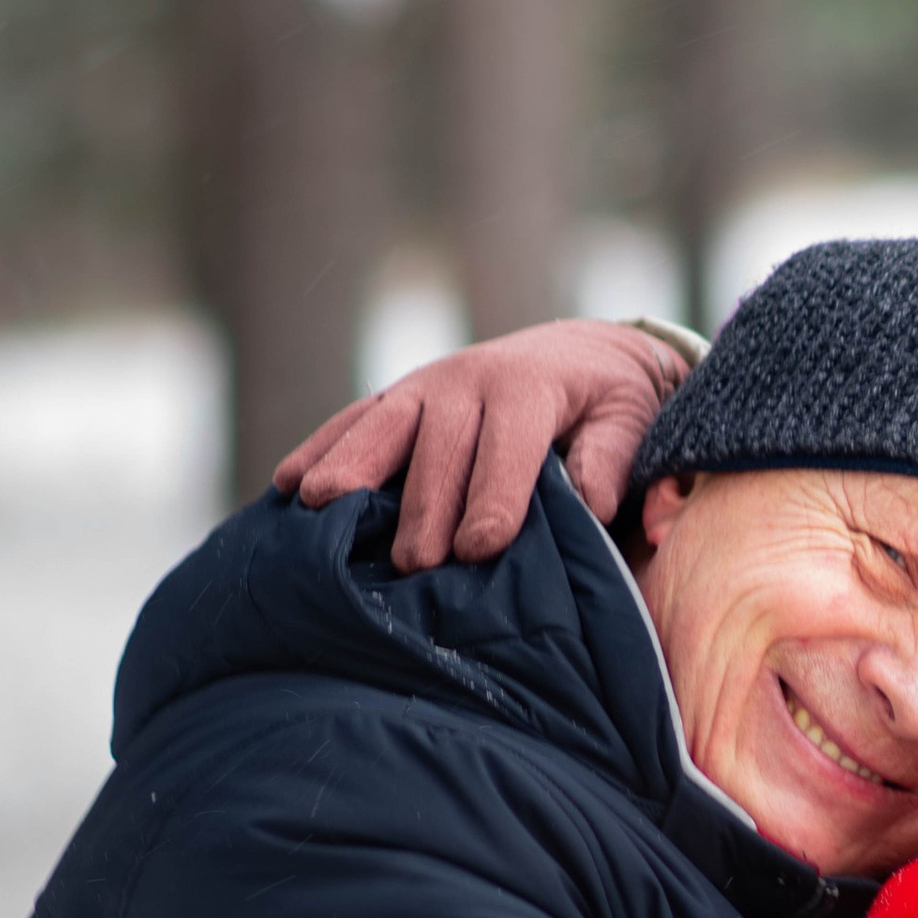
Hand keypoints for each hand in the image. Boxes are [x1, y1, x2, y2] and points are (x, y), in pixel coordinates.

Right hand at [273, 318, 697, 571]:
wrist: (583, 353)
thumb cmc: (610, 404)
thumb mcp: (631, 421)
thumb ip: (612, 459)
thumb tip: (595, 505)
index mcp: (528, 387)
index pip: (508, 447)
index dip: (494, 497)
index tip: (480, 550)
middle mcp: (468, 380)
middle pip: (438, 446)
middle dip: (424, 505)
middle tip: (412, 564)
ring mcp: (423, 386)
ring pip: (382, 426)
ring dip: (348, 466)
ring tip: (317, 507)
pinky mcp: (397, 399)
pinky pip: (353, 422)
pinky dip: (319, 449)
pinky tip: (286, 483)